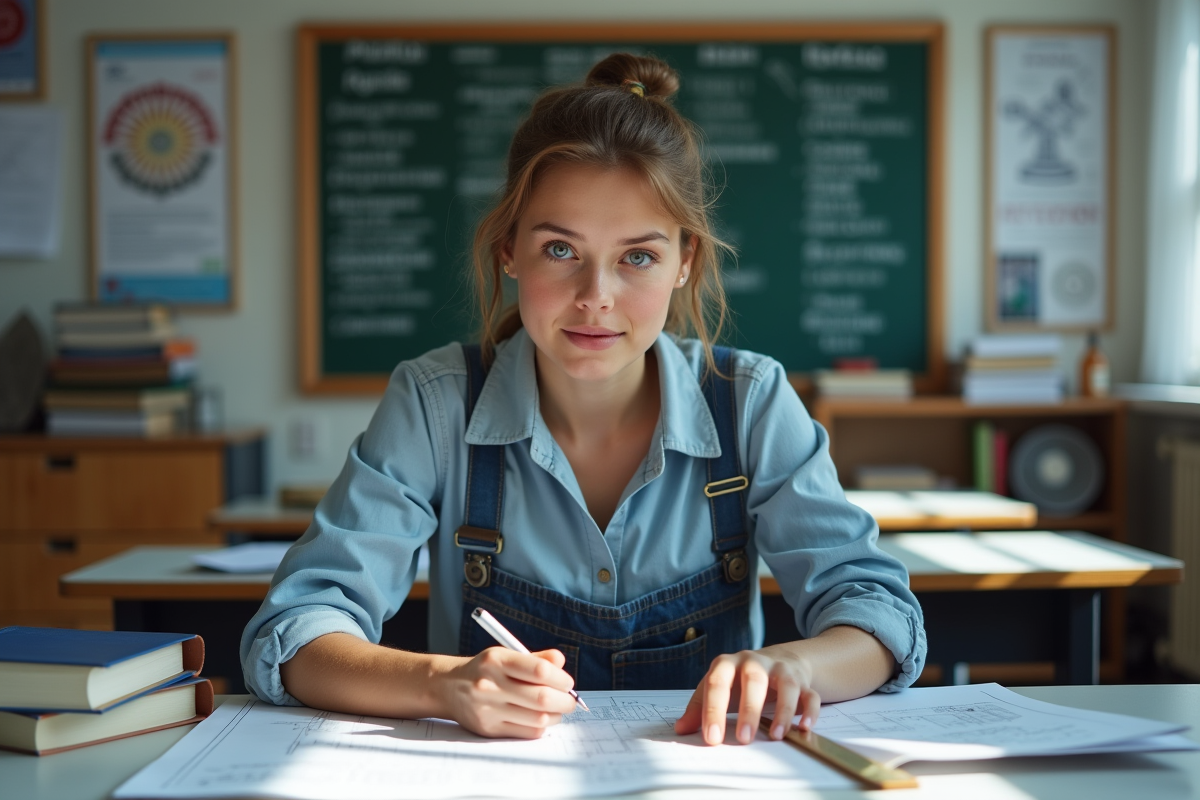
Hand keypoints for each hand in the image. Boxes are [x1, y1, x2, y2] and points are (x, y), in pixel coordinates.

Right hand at [439, 647, 577, 738]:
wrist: (449, 687)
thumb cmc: (486, 670)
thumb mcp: (506, 654)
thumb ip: (535, 658)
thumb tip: (561, 662)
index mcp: (497, 659)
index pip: (540, 670)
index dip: (561, 678)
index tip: (567, 683)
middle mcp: (490, 684)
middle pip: (541, 698)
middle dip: (565, 701)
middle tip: (570, 701)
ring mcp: (488, 708)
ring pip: (537, 718)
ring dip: (556, 715)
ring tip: (557, 710)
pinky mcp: (488, 729)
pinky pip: (526, 732)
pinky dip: (541, 727)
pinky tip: (541, 719)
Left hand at [673, 649, 819, 744]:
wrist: (778, 660)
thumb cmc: (740, 679)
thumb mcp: (717, 687)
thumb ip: (699, 707)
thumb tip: (681, 729)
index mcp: (728, 663)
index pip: (717, 682)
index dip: (713, 710)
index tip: (712, 738)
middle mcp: (755, 662)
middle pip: (753, 680)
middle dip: (749, 709)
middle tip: (743, 739)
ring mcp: (781, 670)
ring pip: (786, 685)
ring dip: (783, 711)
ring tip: (776, 736)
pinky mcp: (802, 681)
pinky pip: (810, 694)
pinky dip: (809, 711)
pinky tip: (804, 729)